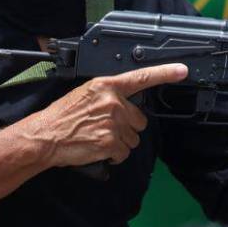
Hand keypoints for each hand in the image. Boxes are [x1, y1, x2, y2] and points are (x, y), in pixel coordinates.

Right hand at [25, 63, 187, 168]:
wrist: (45, 136)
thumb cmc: (61, 116)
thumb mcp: (84, 94)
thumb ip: (107, 95)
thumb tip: (124, 103)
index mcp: (106, 85)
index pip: (141, 77)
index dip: (165, 73)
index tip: (182, 71)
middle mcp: (113, 102)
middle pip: (140, 119)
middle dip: (128, 127)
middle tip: (107, 128)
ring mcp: (113, 122)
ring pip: (133, 138)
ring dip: (120, 142)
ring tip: (98, 138)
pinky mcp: (111, 142)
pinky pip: (123, 153)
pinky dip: (114, 155)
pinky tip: (98, 149)